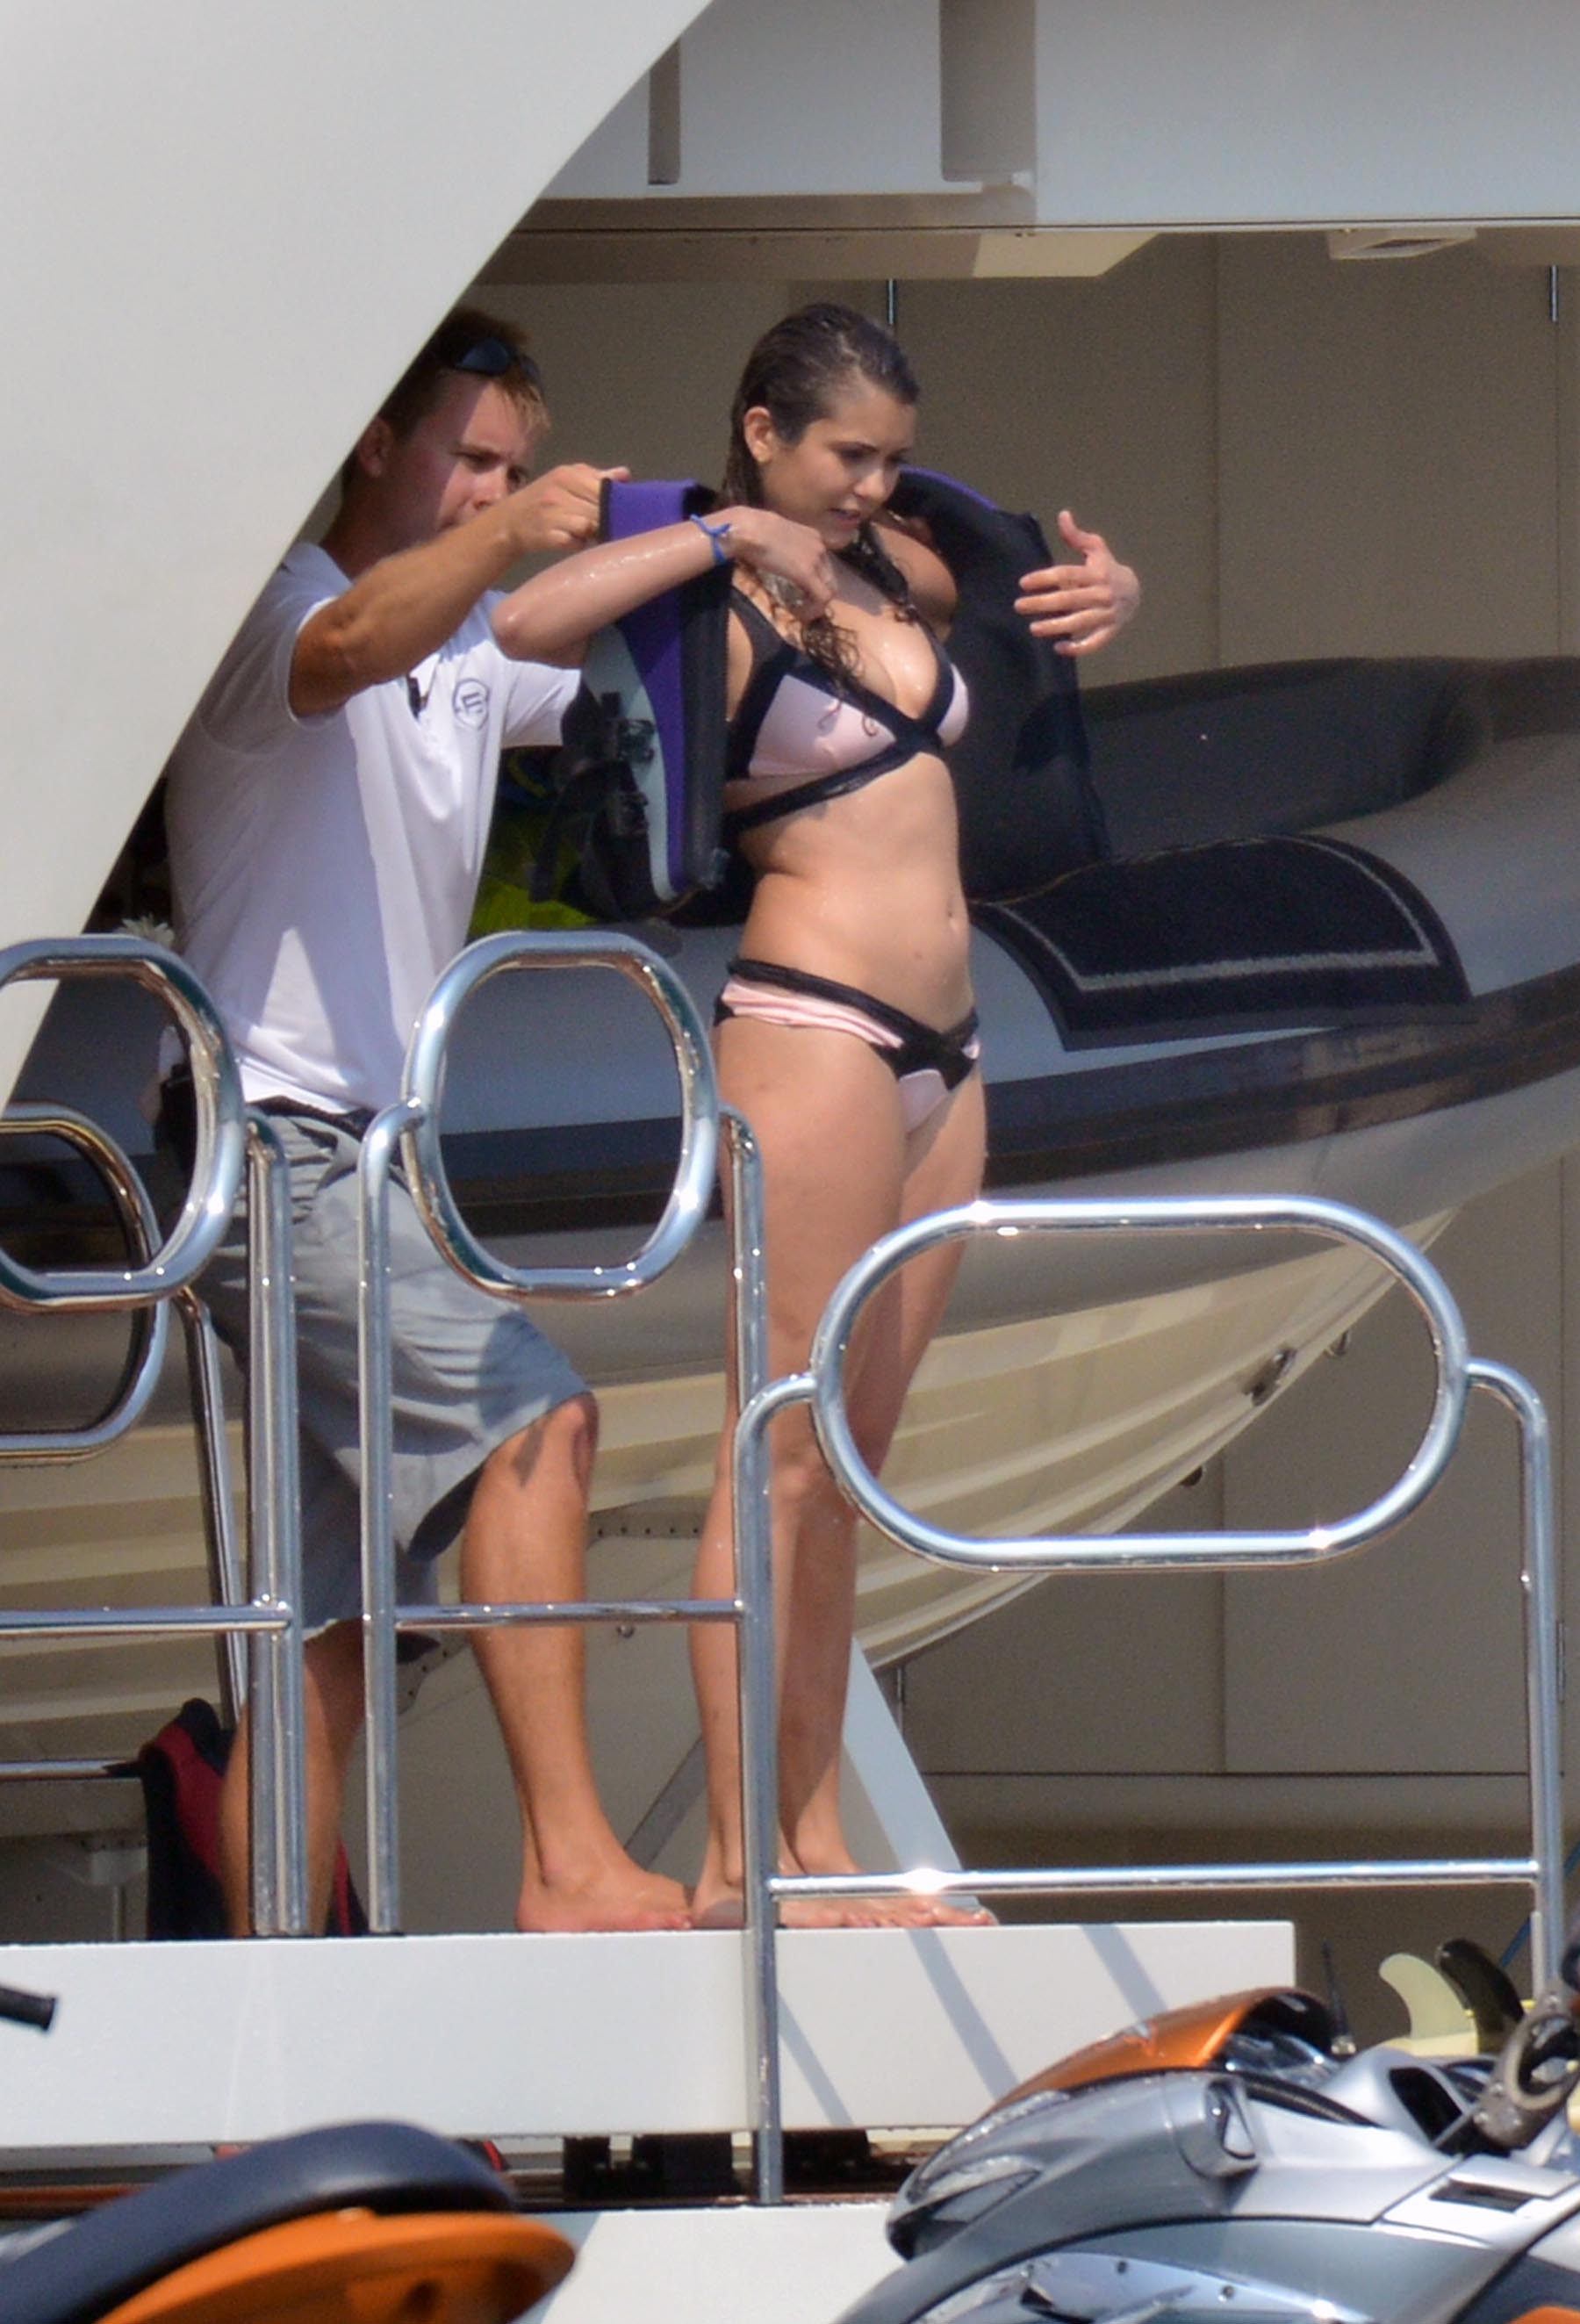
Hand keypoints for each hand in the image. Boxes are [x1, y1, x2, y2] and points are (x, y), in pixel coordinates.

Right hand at [510, 464, 630, 555]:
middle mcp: (558, 493)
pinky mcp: (548, 537)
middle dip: (604, 519)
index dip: (613, 502)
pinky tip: (574, 541)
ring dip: (592, 533)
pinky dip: (579, 544)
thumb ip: (596, 477)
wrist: (511, 521)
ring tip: (587, 532)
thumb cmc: (546, 498)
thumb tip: (625, 475)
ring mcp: (551, 515)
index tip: (615, 509)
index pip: (603, 488)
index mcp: (567, 475)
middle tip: (603, 523)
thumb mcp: (567, 479)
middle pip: (598, 509)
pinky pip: (576, 543)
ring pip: (589, 527)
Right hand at [721, 506, 836, 618]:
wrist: (748, 528)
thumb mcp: (773, 535)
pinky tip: (799, 614)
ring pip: (830, 588)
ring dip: (816, 603)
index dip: (815, 581)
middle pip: (829, 577)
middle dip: (817, 594)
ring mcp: (816, 559)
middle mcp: (819, 546)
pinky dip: (814, 609)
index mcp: (812, 536)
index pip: (823, 563)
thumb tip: (774, 557)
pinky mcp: (807, 573)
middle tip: (801, 605)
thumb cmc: (751, 528)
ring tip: (800, 611)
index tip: (801, 591)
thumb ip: (781, 546)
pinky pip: (822, 597)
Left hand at [1015, 509, 1139, 656]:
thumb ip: (1076, 536)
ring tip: (1033, 628)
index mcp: (1096, 573)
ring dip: (1056, 627)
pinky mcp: (1109, 631)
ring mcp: (1107, 614)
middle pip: (1069, 600)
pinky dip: (1078, 648)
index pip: (1067, 574)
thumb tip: (1062, 515)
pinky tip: (1058, 648)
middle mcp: (1102, 594)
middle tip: (1019, 606)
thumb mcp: (1096, 549)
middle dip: (1042, 603)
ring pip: (1079, 622)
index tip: (1023, 582)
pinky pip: (1094, 643)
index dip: (1045, 578)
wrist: (1135, 592)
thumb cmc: (1107, 569)